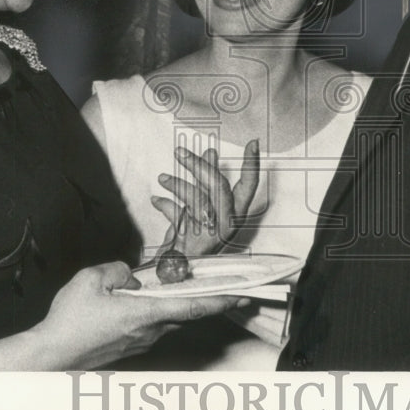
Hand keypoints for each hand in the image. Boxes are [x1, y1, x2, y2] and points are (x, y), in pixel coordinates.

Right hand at [34, 261, 247, 368]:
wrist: (52, 356)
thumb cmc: (69, 321)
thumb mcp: (92, 279)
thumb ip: (119, 270)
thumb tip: (132, 277)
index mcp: (144, 314)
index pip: (193, 306)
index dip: (221, 300)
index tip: (243, 295)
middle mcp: (149, 332)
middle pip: (186, 313)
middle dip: (208, 300)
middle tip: (228, 288)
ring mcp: (141, 342)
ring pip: (169, 319)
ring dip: (179, 305)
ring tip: (181, 287)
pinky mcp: (131, 346)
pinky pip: (153, 325)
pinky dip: (159, 312)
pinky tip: (144, 301)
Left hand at [150, 138, 259, 255]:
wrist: (177, 265)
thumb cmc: (191, 232)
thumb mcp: (201, 201)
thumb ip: (207, 177)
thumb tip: (210, 151)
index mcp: (235, 212)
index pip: (249, 185)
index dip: (252, 164)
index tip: (253, 143)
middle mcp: (228, 223)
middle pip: (219, 187)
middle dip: (198, 166)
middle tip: (180, 152)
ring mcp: (213, 233)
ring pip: (197, 200)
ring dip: (177, 186)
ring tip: (162, 179)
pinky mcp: (196, 242)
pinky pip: (180, 217)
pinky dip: (166, 206)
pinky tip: (156, 200)